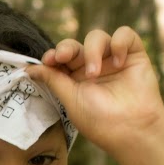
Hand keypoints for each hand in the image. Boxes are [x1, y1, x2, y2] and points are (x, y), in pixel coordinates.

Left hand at [26, 27, 163, 151]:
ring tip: (94, 73)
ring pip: (97, 37)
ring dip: (92, 50)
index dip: (53, 56)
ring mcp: (113, 60)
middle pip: (75, 45)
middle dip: (66, 48)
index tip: (49, 60)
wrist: (134, 130)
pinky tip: (118, 61)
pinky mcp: (134, 55)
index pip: (60, 59)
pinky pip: (125, 35)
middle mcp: (93, 67)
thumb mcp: (71, 100)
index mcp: (75, 79)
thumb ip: (53, 80)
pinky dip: (119, 42)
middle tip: (63, 57)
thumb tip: (29, 70)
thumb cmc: (101, 121)